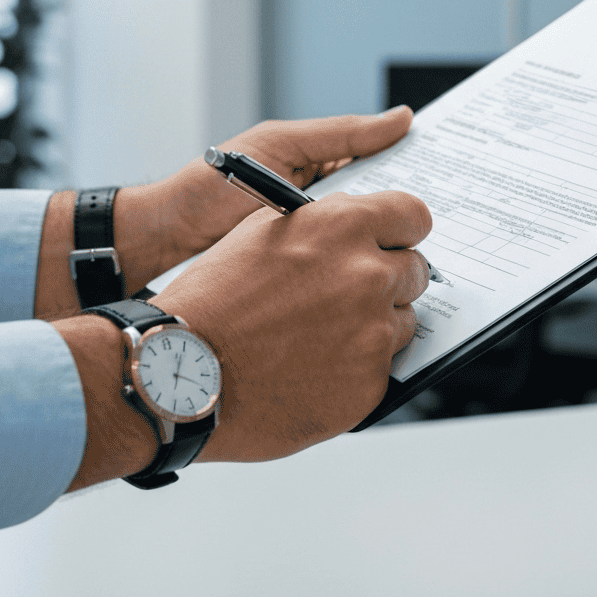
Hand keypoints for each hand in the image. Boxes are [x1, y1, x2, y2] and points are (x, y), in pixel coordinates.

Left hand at [35, 108, 413, 318]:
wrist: (162, 244)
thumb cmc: (210, 188)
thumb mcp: (278, 147)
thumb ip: (340, 135)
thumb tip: (401, 118)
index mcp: (325, 172)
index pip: (385, 170)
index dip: (418, 173)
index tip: (458, 174)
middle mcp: (328, 212)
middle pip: (385, 215)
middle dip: (414, 221)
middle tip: (449, 226)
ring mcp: (319, 250)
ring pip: (370, 250)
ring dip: (393, 255)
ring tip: (426, 256)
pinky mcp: (308, 283)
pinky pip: (346, 279)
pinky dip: (367, 281)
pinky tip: (388, 286)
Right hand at [152, 189, 432, 460]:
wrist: (181, 374)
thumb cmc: (212, 302)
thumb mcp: (262, 233)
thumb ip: (322, 224)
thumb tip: (354, 223)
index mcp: (344, 227)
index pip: (414, 214)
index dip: (403, 230)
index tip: (395, 241)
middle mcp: (368, 274)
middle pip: (414, 270)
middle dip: (388, 279)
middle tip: (348, 296)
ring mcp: (373, 331)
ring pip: (402, 320)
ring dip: (374, 325)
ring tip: (320, 335)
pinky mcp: (371, 382)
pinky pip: (383, 367)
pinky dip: (357, 368)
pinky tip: (314, 367)